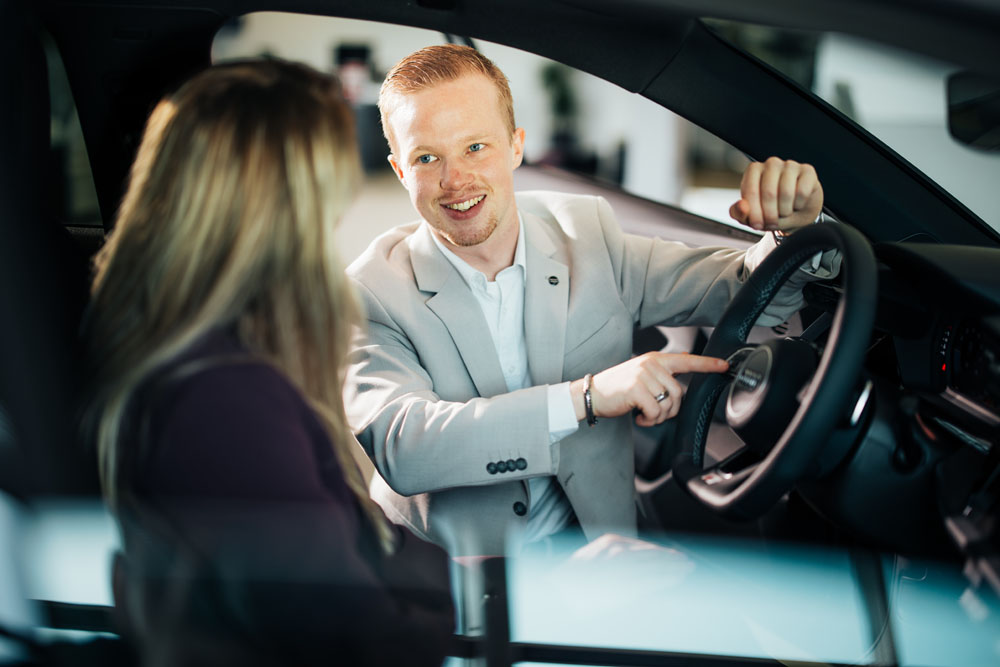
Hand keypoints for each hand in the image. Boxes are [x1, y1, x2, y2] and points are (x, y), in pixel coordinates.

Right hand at [573, 352, 727, 426]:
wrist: (592, 393)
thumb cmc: (617, 386)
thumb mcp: (641, 372)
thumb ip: (663, 368)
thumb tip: (686, 357)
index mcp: (655, 359)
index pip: (687, 360)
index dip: (707, 364)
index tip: (724, 366)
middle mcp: (650, 364)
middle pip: (679, 393)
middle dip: (670, 410)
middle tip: (654, 414)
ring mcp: (643, 375)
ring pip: (668, 404)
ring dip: (659, 417)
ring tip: (645, 415)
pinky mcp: (636, 389)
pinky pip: (655, 411)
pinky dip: (649, 420)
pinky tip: (639, 417)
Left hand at [729, 157, 822, 232]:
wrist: (796, 214)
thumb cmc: (771, 212)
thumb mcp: (751, 217)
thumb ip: (739, 213)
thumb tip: (741, 206)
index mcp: (754, 170)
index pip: (750, 191)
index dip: (754, 212)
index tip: (757, 225)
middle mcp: (771, 164)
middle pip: (769, 193)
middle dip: (770, 214)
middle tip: (772, 223)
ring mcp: (790, 165)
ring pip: (787, 193)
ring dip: (785, 211)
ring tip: (784, 212)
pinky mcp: (808, 171)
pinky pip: (802, 192)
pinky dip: (799, 205)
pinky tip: (797, 204)